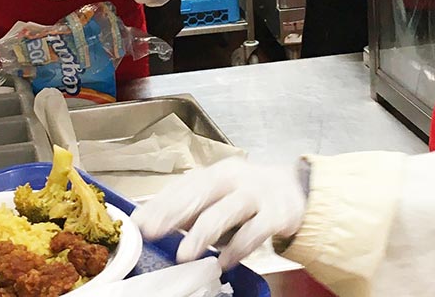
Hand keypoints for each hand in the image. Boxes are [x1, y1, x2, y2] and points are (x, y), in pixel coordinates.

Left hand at [133, 158, 305, 269]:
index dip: (160, 204)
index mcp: (216, 173)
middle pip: (201, 192)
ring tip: (184, 253)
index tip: (139, 222)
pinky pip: (255, 231)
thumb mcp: (219, 196)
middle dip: (174, 212)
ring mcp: (256, 195)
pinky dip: (238, 247)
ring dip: (203, 233)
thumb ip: (190, 208)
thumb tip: (151, 222)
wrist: (296, 191)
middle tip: (152, 231)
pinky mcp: (276, 214)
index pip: (183, 186)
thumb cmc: (248, 195)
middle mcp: (234, 179)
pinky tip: (224, 261)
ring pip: (226, 211)